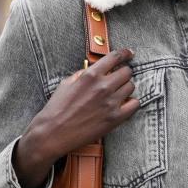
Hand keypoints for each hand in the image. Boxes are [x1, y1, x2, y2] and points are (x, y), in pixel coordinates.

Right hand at [12, 49, 139, 187]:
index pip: (115, 57)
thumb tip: (96, 69)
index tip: (129, 54)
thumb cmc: (56, 108)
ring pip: (131, 87)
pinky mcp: (115, 118)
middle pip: (127, 72)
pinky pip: (135, 104)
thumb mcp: (66, 83)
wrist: (52, 133)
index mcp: (91, 75)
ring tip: (118, 93)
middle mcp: (103, 86)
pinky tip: (125, 104)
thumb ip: (83, 74)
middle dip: (124, 73)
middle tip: (119, 78)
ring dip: (126, 88)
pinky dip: (132, 103)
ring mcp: (111, 102)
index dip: (125, 54)